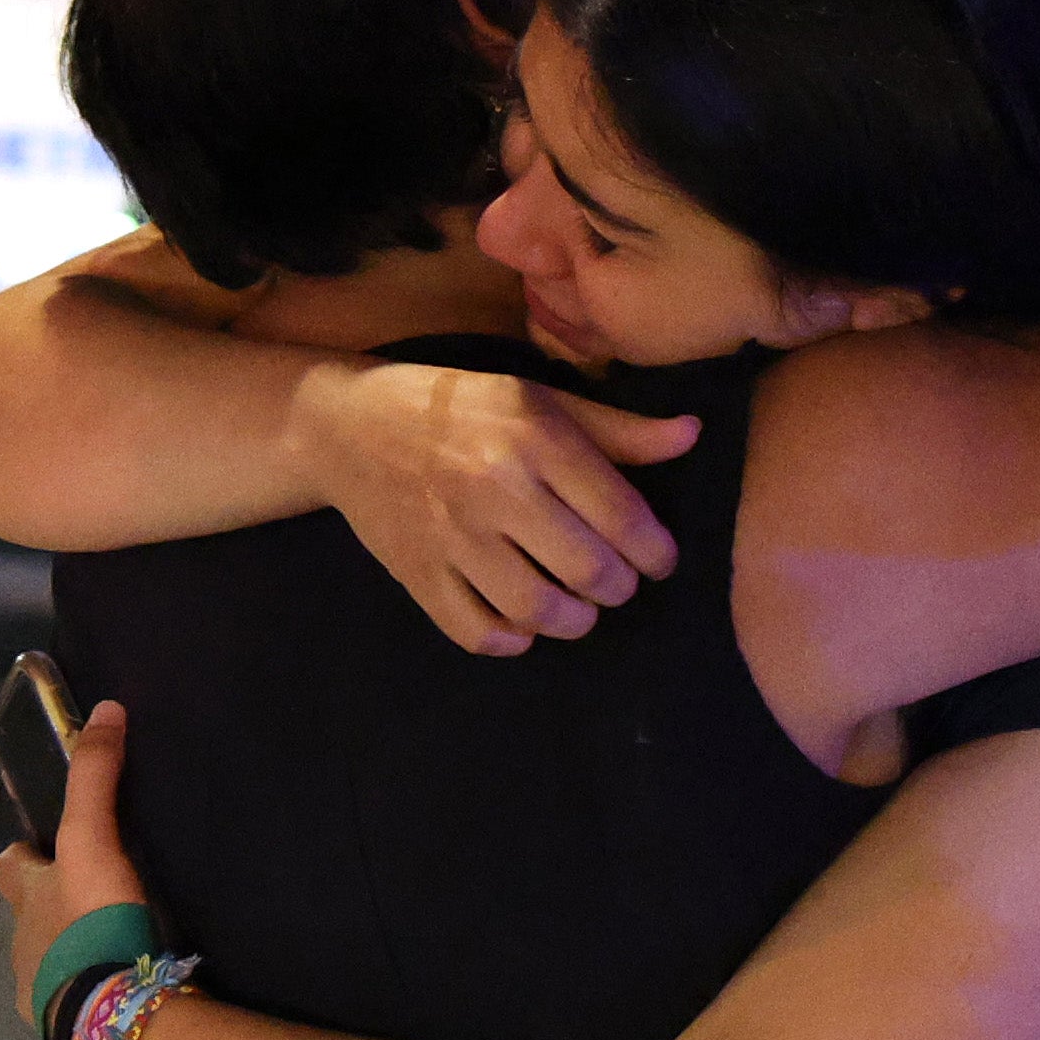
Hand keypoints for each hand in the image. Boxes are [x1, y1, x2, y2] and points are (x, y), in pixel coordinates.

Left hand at [0, 700, 150, 996]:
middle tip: (88, 904)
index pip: (10, 866)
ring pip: (46, 965)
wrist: (106, 1011)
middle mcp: (22, 942)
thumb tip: (103, 710)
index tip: (46, 850)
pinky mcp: (61, 1028)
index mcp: (27, 896)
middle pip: (26, 918)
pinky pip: (69, 1006)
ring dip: (69, 957)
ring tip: (110, 953)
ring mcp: (37, 990)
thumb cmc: (92, 922)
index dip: (24, 855)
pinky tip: (113, 995)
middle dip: (48, 911)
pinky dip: (86, 996)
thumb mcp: (94, 841)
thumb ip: (96, 779)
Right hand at [291, 356, 701, 650]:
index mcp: (535, 438)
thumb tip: (691, 436)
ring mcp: (451, 536)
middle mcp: (495, 487)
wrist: (349, 426)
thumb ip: (617, 428)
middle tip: (617, 584)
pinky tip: (524, 625)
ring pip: (537, 609)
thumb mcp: (540, 399)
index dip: (655, 551)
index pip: (622, 516)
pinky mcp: (416, 572)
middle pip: (588, 570)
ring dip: (574, 621)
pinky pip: (476, 631)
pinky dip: (510, 640)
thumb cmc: (459, 408)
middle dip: (618, 588)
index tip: (657, 560)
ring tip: (579, 608)